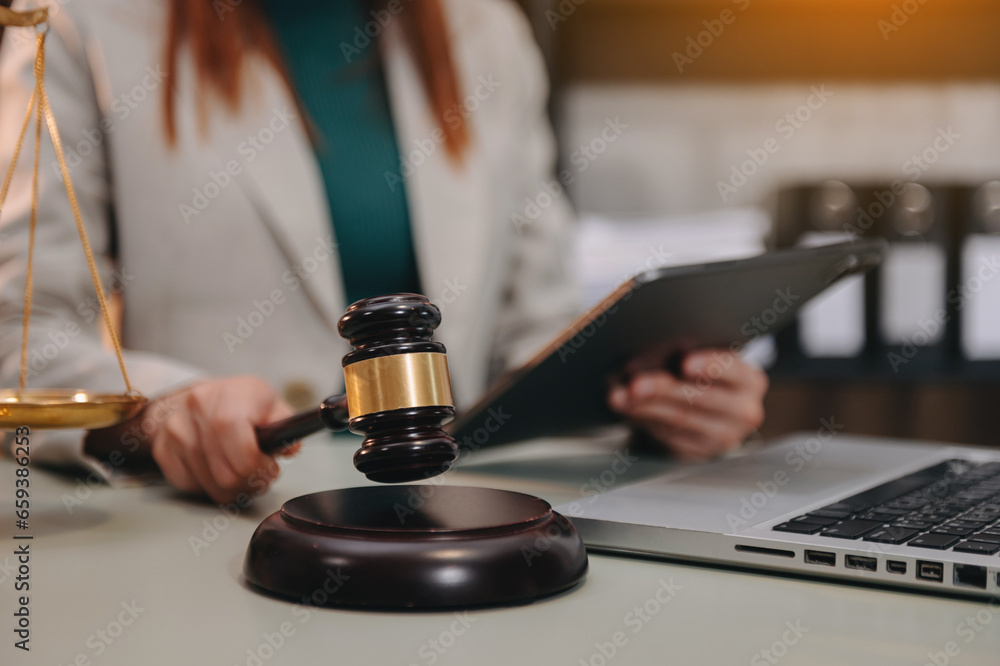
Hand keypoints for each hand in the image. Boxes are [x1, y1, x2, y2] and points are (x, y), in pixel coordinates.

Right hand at [146, 376, 296, 502]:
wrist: (201, 397)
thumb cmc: (242, 404)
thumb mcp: (271, 405)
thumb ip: (285, 427)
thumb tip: (290, 448)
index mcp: (231, 393)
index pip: (240, 444)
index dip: (256, 465)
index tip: (269, 468)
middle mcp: (198, 406)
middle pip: (224, 472)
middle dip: (248, 483)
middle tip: (258, 477)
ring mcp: (175, 428)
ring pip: (208, 484)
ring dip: (231, 489)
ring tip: (241, 475)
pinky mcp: (162, 448)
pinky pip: (189, 485)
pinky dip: (208, 486)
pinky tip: (218, 470)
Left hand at [608, 350, 767, 460]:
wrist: (709, 409)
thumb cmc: (702, 373)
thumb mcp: (699, 356)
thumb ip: (679, 352)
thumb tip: (648, 360)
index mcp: (750, 380)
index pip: (732, 371)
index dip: (709, 365)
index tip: (685, 363)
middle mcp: (743, 412)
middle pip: (699, 398)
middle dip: (662, 390)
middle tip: (635, 384)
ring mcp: (723, 437)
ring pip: (679, 420)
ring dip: (643, 407)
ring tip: (619, 396)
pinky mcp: (699, 453)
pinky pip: (668, 435)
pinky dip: (643, 419)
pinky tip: (627, 408)